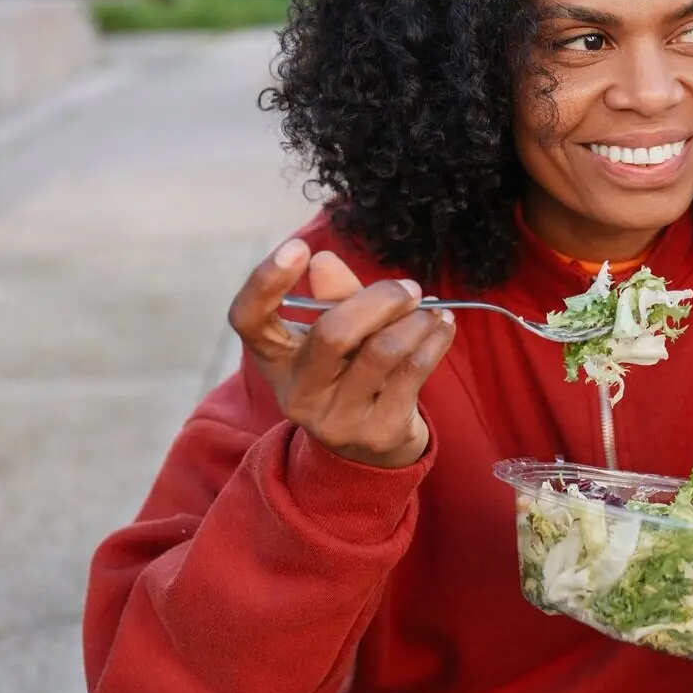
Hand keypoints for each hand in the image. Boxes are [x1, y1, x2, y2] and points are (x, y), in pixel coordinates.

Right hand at [228, 239, 454, 468]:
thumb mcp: (333, 333)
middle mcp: (298, 393)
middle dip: (379, 299)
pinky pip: (414, 371)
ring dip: (415, 321)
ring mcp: (337, 418)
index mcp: (276, 358)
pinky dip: (434, 340)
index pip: (249, 319)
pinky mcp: (378, 431)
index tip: (298, 247)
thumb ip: (332, 296)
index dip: (266, 282)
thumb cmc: (348, 370)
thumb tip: (324, 261)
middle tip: (408, 288)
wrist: (371, 444)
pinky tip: (442, 327)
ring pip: (382, 352)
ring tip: (430, 309)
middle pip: (332, 334)